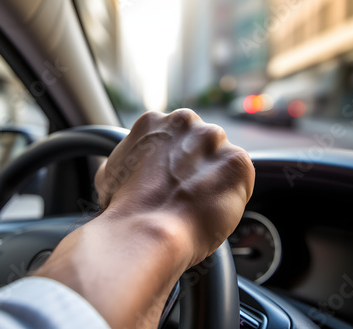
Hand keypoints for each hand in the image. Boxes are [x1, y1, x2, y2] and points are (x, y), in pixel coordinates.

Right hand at [95, 108, 254, 265]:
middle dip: (196, 166)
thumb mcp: (111, 174)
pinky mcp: (237, 161)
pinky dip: (233, 194)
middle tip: (186, 194)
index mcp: (153, 122)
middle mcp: (184, 121)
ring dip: (215, 178)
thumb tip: (127, 169)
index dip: (174, 164)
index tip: (171, 181)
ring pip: (222, 158)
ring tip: (199, 204)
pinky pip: (241, 177)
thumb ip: (128, 162)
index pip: (174, 138)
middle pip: (200, 143)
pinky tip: (214, 208)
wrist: (146, 232)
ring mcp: (212, 139)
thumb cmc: (126, 210)